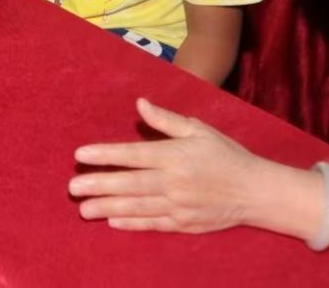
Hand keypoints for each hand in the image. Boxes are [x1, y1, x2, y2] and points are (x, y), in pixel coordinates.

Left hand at [69, 98, 265, 232]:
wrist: (255, 191)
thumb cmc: (226, 155)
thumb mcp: (199, 130)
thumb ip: (167, 120)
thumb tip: (140, 104)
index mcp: (176, 156)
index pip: (134, 154)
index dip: (106, 155)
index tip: (81, 155)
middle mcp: (175, 182)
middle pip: (130, 183)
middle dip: (99, 185)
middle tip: (72, 188)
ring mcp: (179, 205)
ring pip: (138, 207)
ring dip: (108, 208)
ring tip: (84, 209)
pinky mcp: (184, 223)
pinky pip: (154, 224)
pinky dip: (133, 223)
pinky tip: (113, 222)